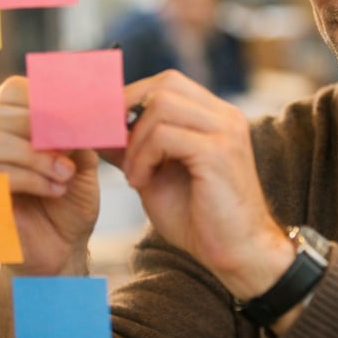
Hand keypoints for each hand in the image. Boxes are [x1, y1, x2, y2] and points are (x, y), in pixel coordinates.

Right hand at [0, 76, 99, 275]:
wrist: (64, 247)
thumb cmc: (71, 200)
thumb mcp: (85, 159)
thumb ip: (79, 130)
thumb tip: (80, 104)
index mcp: (14, 126)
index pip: (11, 91)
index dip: (41, 97)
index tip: (74, 117)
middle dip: (40, 128)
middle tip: (71, 150)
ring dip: (36, 157)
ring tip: (66, 174)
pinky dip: (32, 180)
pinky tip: (56, 190)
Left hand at [117, 71, 292, 299]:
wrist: (238, 254)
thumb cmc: (200, 219)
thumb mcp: (156, 176)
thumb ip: (134, 149)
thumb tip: (98, 128)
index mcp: (215, 118)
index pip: (168, 83)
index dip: (132, 99)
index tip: (107, 128)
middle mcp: (225, 116)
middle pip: (166, 83)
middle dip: (129, 109)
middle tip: (113, 143)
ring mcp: (225, 131)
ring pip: (162, 104)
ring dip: (135, 140)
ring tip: (132, 173)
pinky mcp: (219, 152)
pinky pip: (165, 135)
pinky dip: (143, 156)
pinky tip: (140, 182)